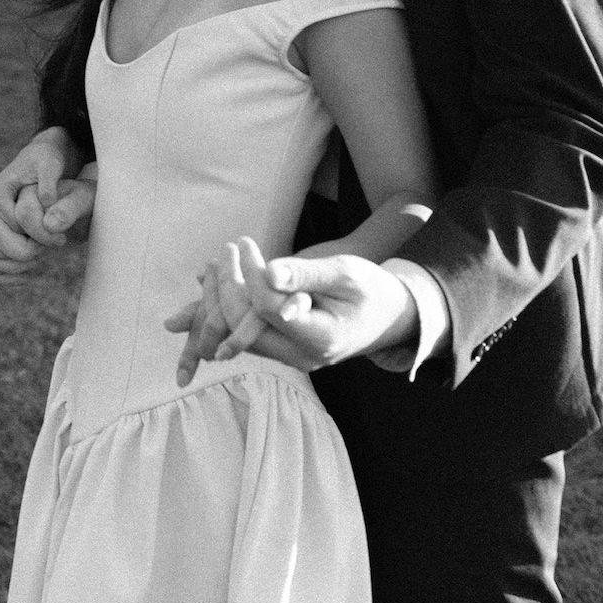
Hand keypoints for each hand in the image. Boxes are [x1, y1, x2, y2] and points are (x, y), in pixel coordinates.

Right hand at [0, 130, 96, 280]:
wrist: (40, 167)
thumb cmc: (47, 164)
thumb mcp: (52, 164)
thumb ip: (49, 183)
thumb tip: (47, 208)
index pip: (10, 223)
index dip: (35, 234)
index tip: (58, 236)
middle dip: (20, 251)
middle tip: (45, 251)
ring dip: (10, 264)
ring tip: (37, 262)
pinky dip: (3, 273)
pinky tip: (28, 274)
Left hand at [166, 239, 416, 375]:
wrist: (390, 316)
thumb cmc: (371, 288)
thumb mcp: (345, 273)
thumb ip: (306, 275)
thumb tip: (268, 272)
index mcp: (320, 337)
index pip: (266, 308)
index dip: (250, 275)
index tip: (244, 244)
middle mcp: (301, 356)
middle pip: (245, 327)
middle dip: (226, 288)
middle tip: (226, 252)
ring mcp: (291, 358)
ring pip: (240, 335)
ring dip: (221, 301)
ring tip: (213, 265)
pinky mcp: (285, 351)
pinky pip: (248, 335)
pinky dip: (230, 310)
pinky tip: (215, 281)